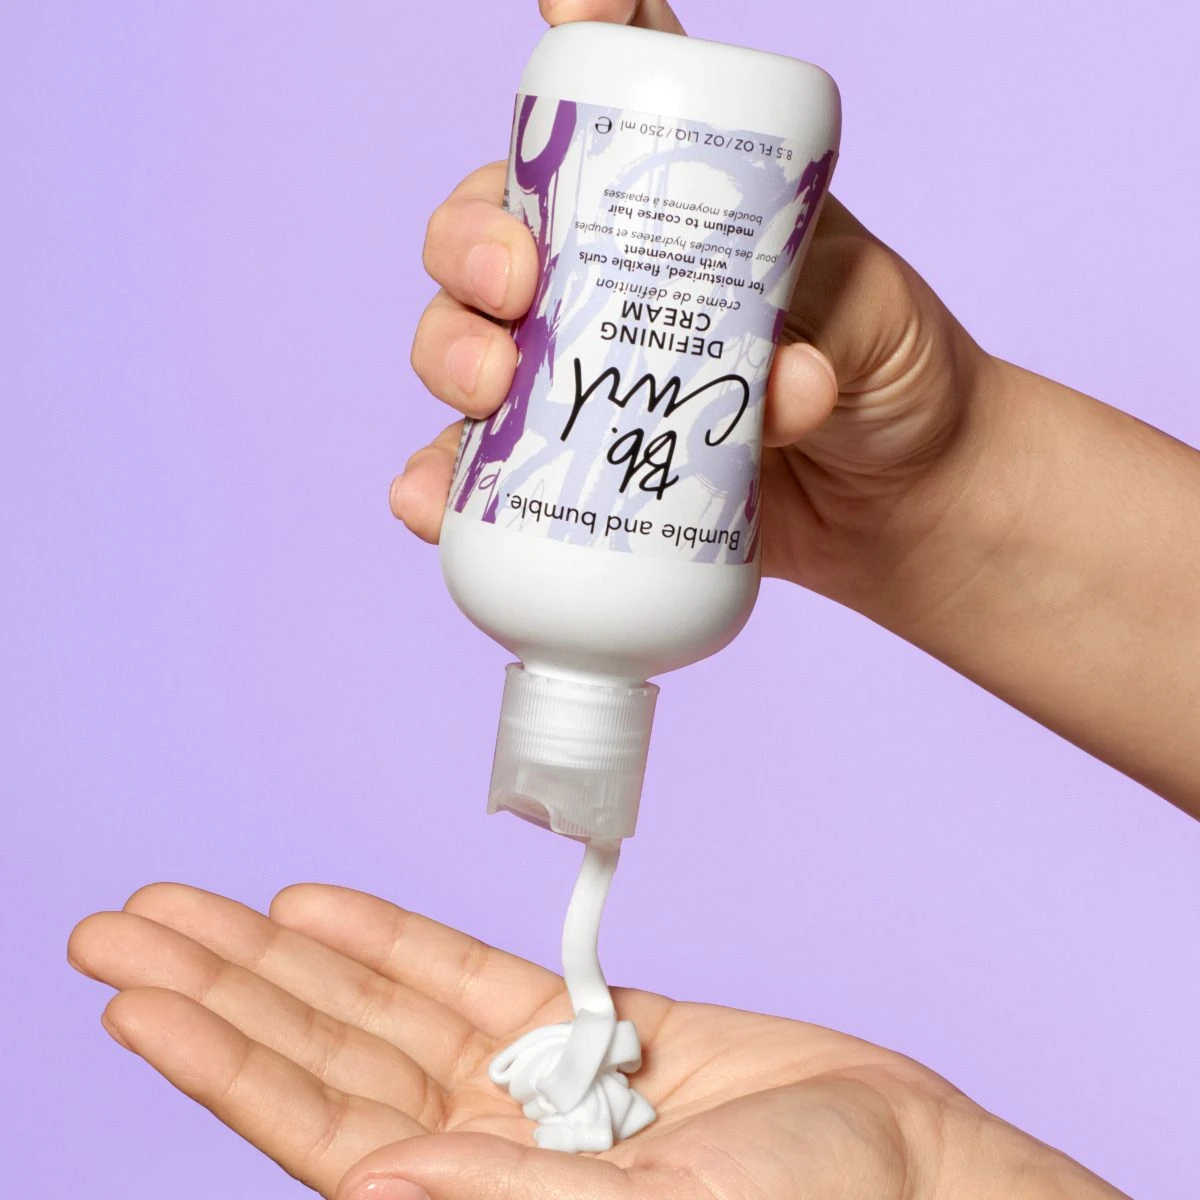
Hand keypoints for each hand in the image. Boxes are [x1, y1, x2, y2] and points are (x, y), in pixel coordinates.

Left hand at [68, 883, 1122, 1199]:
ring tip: (198, 903)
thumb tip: (371, 1182)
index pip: (313, 1128)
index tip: (135, 993)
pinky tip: (320, 909)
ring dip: (287, 956)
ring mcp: (526, 1084)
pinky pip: (464, 975)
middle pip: (321, 1055)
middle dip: (221, 989)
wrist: (911, 1174)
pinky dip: (392, 940)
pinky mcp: (582, 1028)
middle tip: (122, 925)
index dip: (218, 1059)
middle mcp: (481, 1149)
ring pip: (376, 1007)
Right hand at [396, 0, 995, 610]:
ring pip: (465, 336)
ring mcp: (577, 365)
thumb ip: (829, 335)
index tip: (572, 5)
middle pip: (493, 225)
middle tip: (515, 288)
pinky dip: (442, 480)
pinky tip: (432, 500)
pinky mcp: (568, 461)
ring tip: (488, 391)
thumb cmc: (887, 373)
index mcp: (681, 192)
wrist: (895, 496)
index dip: (588, 25)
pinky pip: (481, 466)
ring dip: (448, 352)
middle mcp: (606, 267)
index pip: (623, 84)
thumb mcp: (871, 320)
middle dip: (470, 243)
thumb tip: (781, 384)